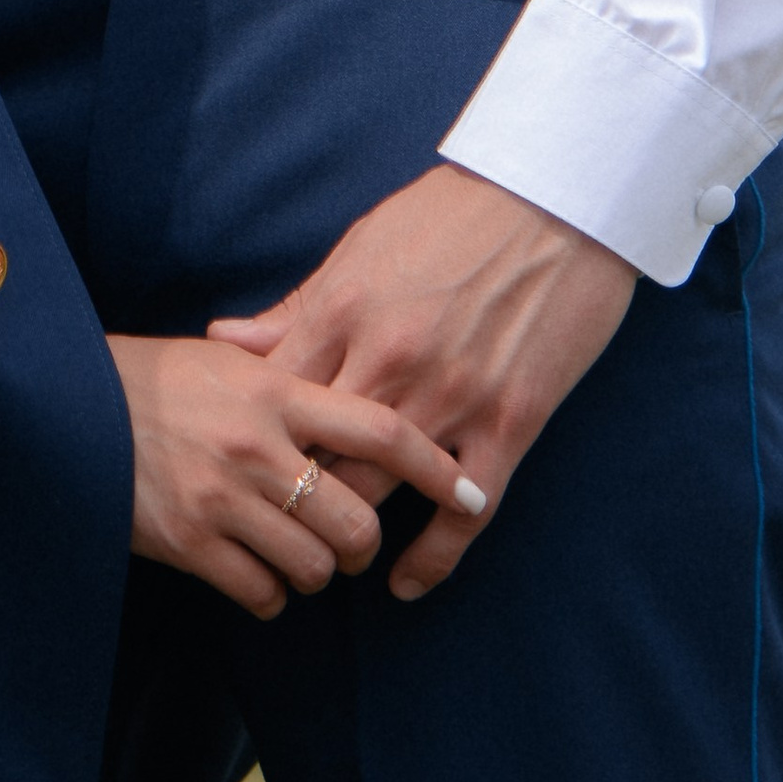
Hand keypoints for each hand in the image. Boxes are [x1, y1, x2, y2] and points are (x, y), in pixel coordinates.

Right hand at [106, 333, 483, 620]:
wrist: (69, 403)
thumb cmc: (157, 377)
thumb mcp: (227, 360)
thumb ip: (292, 371)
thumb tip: (356, 361)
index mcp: (276, 391)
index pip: (380, 430)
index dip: (435, 467)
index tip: (471, 492)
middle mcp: (257, 444)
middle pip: (356, 521)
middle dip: (363, 543)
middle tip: (352, 539)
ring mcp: (222, 497)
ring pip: (314, 567)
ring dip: (315, 572)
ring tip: (299, 554)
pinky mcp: (189, 543)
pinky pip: (262, 592)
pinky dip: (270, 594)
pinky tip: (258, 574)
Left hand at [209, 165, 634, 603]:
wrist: (557, 198)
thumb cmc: (451, 214)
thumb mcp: (362, 248)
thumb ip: (298, 307)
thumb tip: (226, 341)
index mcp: (342, 312)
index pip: (274, 401)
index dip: (254, 442)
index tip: (243, 470)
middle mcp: (388, 360)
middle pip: (316, 456)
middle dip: (291, 498)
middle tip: (278, 526)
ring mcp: (451, 395)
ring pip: (378, 490)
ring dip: (348, 532)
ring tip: (329, 556)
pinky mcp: (510, 420)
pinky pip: (462, 511)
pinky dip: (431, 557)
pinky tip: (404, 583)